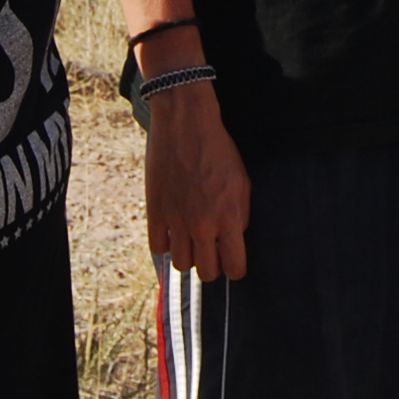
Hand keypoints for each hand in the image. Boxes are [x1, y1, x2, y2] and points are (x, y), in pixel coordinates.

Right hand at [145, 85, 252, 279]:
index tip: (232, 261)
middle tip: (211, 251)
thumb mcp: (242, 182)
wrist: (186, 125)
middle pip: (207, 273)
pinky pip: (158, 249)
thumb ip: (240, 215)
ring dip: (188, 257)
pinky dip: (165, 245)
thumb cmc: (218, 150)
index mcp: (230, 218)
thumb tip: (235, 238)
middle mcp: (203, 225)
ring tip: (191, 241)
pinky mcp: (156, 212)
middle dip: (212, 266)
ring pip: (182, 266)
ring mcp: (177, 221)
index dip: (235, 268)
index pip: (235, 268)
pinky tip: (172, 232)